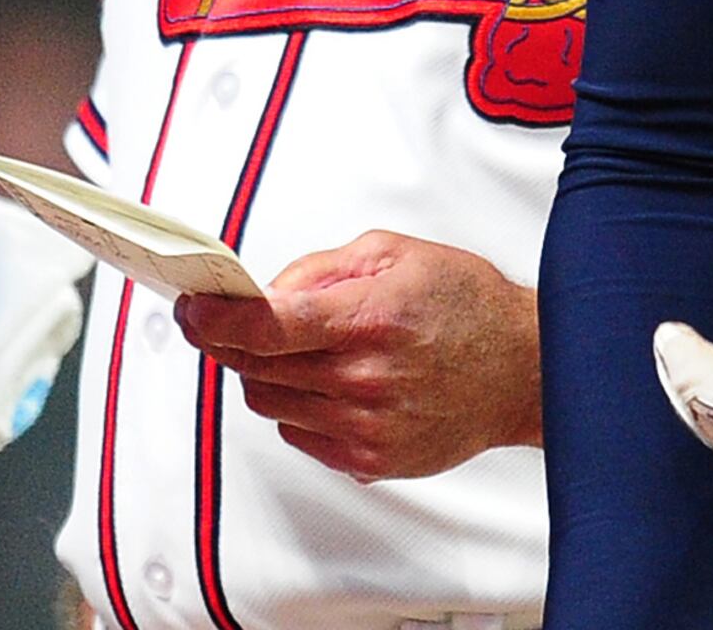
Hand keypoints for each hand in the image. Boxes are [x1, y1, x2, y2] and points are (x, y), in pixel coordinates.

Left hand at [170, 231, 541, 480]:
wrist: (521, 369)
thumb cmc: (464, 305)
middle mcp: (362, 378)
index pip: (265, 327)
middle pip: (256, 368)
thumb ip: (320, 270)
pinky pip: (299, 434)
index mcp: (366, 319)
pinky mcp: (370, 458)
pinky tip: (334, 383)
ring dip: (267, 375)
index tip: (192, 312)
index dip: (214, 320)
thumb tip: (264, 292)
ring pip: (270, 404)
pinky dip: (299, 407)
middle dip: (236, 342)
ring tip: (305, 351)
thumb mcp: (393, 254)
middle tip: (239, 322)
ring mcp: (365, 426)